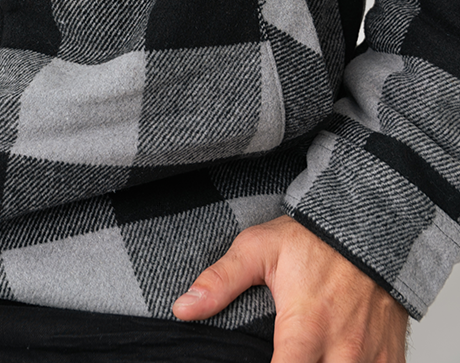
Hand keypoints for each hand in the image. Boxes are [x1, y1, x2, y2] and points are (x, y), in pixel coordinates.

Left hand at [172, 215, 407, 361]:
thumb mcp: (259, 249)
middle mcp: (342, 349)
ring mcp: (370, 356)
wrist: (370, 224)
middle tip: (283, 359)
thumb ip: (221, 281)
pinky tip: (335, 361)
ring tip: (307, 358)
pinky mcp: (390, 357)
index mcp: (306, 327)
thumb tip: (182, 309)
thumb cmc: (313, 239)